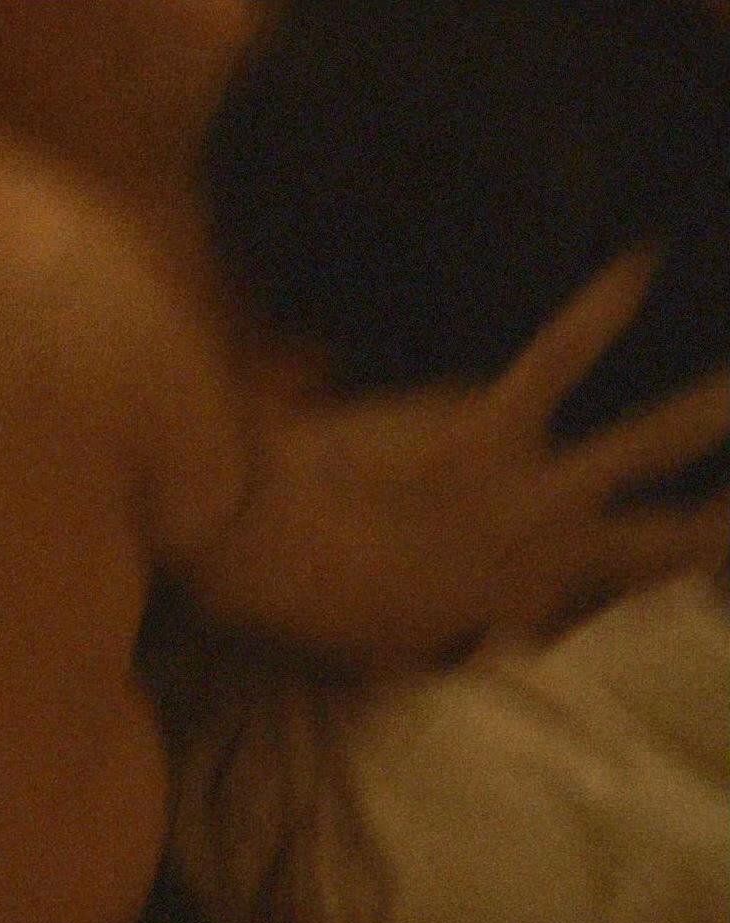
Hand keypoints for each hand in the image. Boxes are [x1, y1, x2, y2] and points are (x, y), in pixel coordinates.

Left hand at [179, 246, 729, 668]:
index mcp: (527, 607)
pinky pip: (558, 356)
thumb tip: (498, 631)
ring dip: (717, 408)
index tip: (720, 551)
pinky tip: (639, 259)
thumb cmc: (310, 596)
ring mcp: (525, 487)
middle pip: (680, 535)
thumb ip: (459, 636)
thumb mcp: (396, 648)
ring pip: (653, 441)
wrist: (253, 541)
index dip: (690, 579)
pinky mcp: (482, 427)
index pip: (628, 597)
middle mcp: (550, 551)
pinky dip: (600, 308)